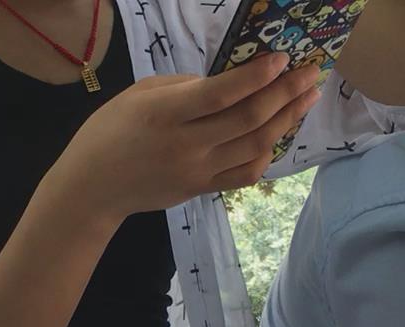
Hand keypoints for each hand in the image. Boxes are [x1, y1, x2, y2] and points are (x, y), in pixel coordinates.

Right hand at [53, 54, 323, 221]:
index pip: (222, 94)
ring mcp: (197, 172)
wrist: (92, 188)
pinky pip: (246, 173)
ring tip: (306, 99)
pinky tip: (279, 133)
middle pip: (250, 119)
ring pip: (256, 146)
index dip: (257, 75)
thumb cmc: (110, 131)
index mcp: (166, 114)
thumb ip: (185, 85)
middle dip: (286, 93)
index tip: (283, 58)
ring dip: (287, 120)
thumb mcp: (140, 93)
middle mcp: (187, 145)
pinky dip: (268, 152)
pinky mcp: (201, 190)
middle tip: (312, 73)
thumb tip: (228, 83)